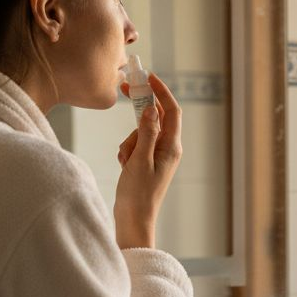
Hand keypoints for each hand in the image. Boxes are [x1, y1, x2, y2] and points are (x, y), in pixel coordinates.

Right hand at [114, 71, 181, 248]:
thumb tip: (152, 109)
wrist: (134, 219)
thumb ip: (146, 133)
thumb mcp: (140, 160)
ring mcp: (158, 155)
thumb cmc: (138, 194)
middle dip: (141, 109)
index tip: (149, 77)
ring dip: (129, 141)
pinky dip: (126, 151)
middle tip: (126, 91)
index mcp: (173, 147)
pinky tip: (124, 166)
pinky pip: (135, 144)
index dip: (162, 91)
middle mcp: (169, 149)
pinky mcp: (147, 161)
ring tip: (126, 161)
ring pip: (141, 131)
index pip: (171, 111)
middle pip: (156, 117)